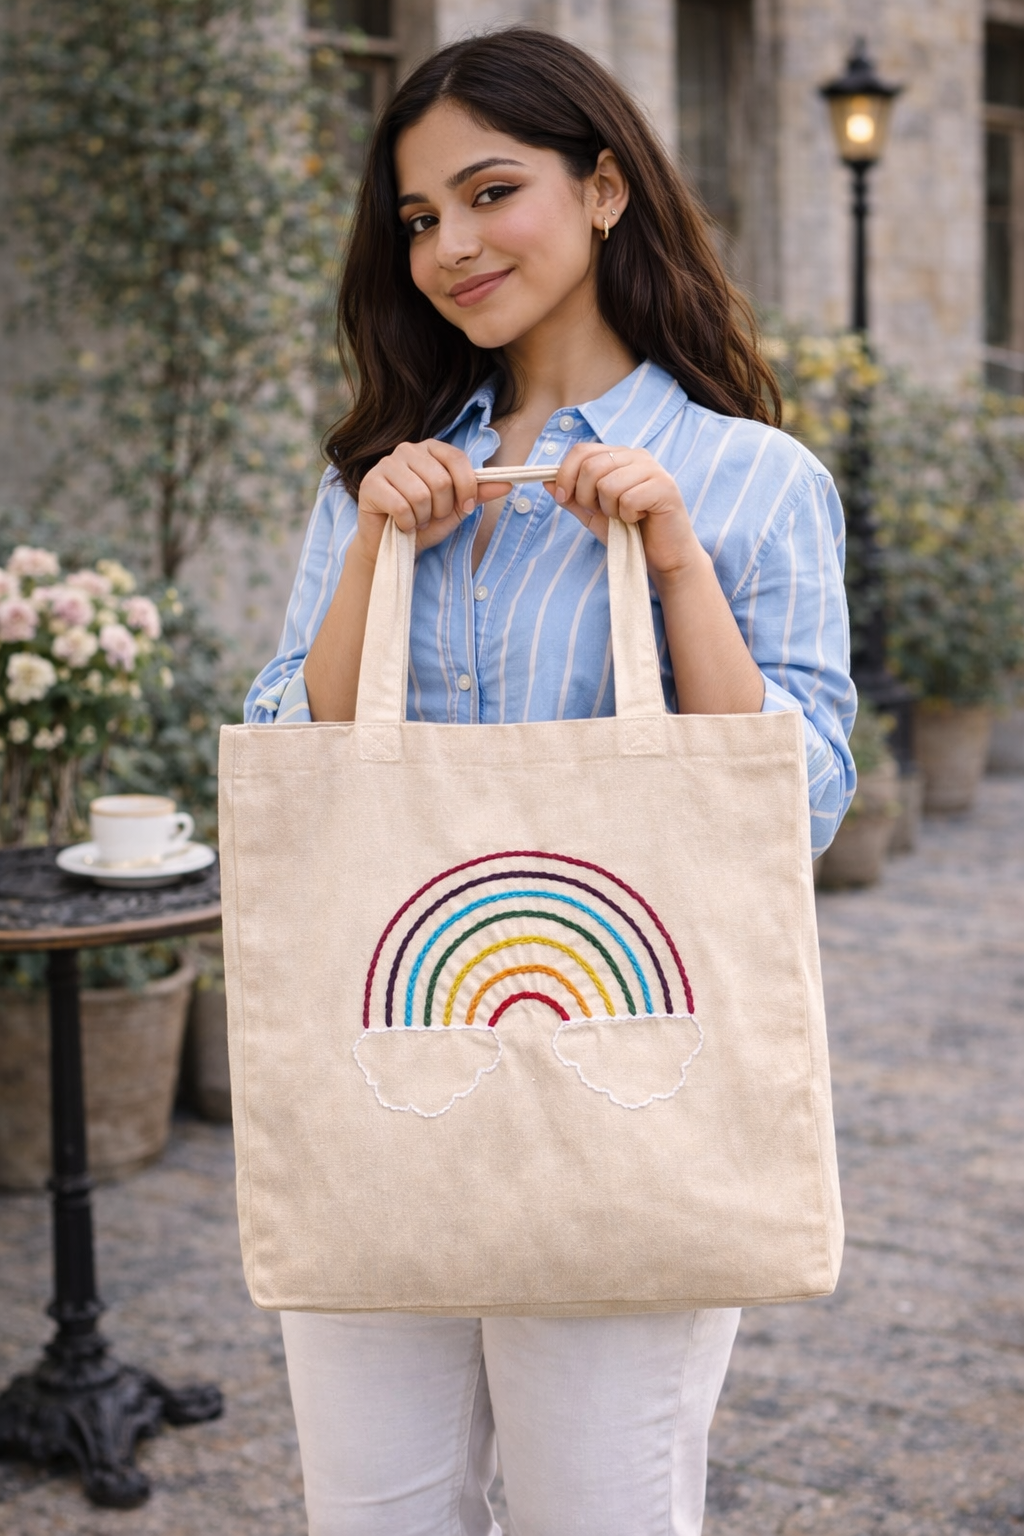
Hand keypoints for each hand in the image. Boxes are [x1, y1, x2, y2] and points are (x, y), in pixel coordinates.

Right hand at [354, 440, 511, 558]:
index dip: (466, 487)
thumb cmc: (424, 523)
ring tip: (415, 520)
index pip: (458, 459)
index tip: (465, 506)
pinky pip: (400, 506)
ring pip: (421, 494)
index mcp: (431, 449)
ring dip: (422, 517)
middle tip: (431, 516)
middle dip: (441, 508)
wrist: (392, 546)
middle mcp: (407, 450)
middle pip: (441, 480)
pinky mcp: (370, 483)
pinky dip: (406, 523)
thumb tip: (507, 484)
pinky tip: (401, 524)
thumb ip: (478, 493)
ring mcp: (386, 464)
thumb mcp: (456, 508)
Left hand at [547, 443, 704, 584]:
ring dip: (610, 510)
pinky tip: (639, 519)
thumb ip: (571, 497)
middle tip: (604, 513)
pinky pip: (628, 498)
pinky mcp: (665, 487)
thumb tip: (546, 481)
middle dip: (586, 497)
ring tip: (625, 517)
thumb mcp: (592, 515)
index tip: (563, 497)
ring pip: (608, 484)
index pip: (582, 450)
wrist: (663, 557)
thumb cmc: (630, 533)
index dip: (565, 474)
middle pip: (592, 466)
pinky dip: (627, 517)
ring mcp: (653, 469)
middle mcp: (637, 456)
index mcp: (619, 456)